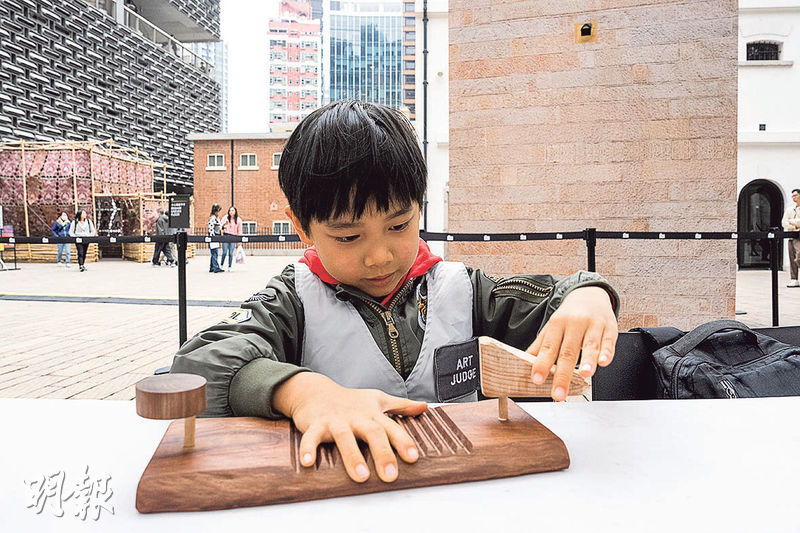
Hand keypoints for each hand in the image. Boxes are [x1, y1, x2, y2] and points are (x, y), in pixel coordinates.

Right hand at [273, 372, 426, 482]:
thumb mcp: (378, 399)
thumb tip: (424, 407)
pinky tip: (308, 463)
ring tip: (361, 476)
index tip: (413, 457)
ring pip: (344, 437)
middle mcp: (356, 417)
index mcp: (373, 415)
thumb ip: (401, 406)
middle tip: (390, 476)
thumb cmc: (350, 400)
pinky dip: (309, 449)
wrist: (316, 391)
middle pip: (372, 433)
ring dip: (352, 457)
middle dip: (382, 454)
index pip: (392, 428)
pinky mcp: (316, 424)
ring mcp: (336, 421)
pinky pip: (312, 437)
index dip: (403, 442)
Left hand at [527, 286, 617, 400]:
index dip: (541, 364)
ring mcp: (593, 325)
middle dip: (563, 375)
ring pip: (590, 345)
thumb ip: (540, 346)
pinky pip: (609, 341)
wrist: (590, 295)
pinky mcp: (610, 328)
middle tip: (559, 393)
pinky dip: (607, 352)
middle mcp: (574, 324)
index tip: (537, 379)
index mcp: (557, 324)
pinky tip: (603, 362)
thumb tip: (522, 362)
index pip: (548, 347)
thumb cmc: (570, 316)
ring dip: (587, 361)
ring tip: (584, 375)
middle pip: (568, 351)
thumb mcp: (552, 327)